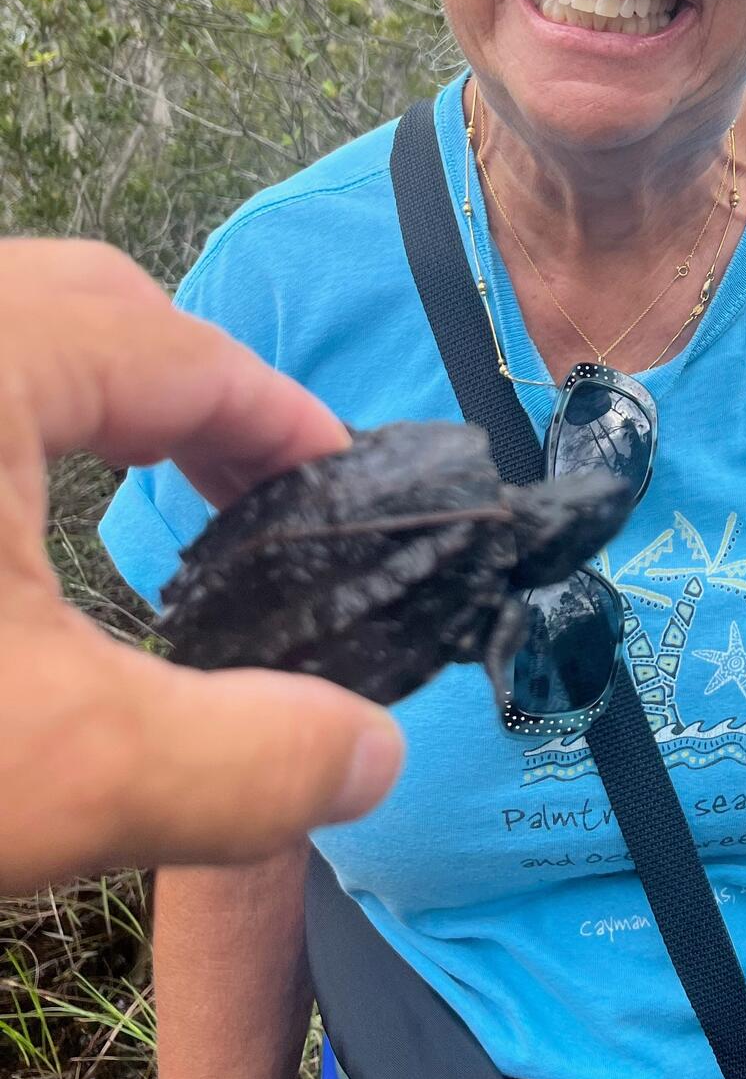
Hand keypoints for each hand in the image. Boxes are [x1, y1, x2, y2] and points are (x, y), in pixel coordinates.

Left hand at [0, 238, 404, 891]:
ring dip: (88, 404)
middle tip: (248, 504)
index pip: (181, 353)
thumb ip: (242, 762)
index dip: (287, 428)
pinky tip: (12, 542)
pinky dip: (11, 431)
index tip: (343, 502)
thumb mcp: (52, 774)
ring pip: (8, 334)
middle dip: (188, 393)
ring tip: (145, 511)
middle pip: (88, 305)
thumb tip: (376, 755)